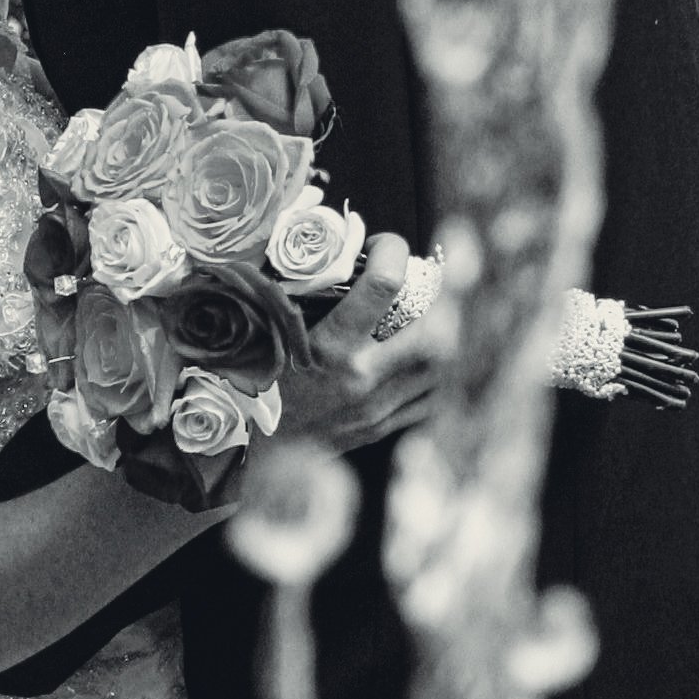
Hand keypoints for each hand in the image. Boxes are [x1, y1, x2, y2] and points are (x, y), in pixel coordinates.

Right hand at [260, 233, 436, 458]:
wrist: (259, 452)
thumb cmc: (259, 383)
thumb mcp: (270, 333)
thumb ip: (299, 293)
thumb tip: (330, 247)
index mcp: (330, 347)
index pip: (384, 285)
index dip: (393, 252)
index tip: (382, 246)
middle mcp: (361, 378)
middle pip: (432, 330)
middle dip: (433, 301)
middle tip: (416, 286)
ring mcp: (376, 407)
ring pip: (438, 365)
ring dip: (437, 336)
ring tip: (419, 319)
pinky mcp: (382, 427)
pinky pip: (430, 398)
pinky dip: (431, 374)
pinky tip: (413, 360)